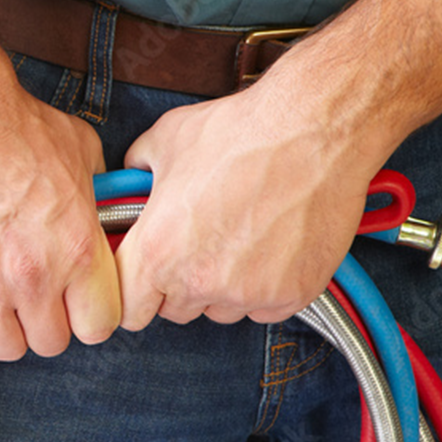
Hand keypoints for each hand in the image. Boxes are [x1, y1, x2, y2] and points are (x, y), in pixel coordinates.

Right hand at [0, 78, 120, 359]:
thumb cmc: (11, 124)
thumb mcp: (81, 153)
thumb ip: (97, 194)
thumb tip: (104, 208)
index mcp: (76, 248)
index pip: (99, 325)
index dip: (90, 317)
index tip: (79, 306)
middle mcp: (33, 275)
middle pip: (51, 343)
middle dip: (47, 325)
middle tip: (37, 301)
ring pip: (5, 348)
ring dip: (6, 331)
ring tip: (1, 305)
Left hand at [115, 78, 378, 328]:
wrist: (313, 130)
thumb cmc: (242, 132)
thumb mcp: (167, 140)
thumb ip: (138, 170)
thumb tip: (132, 179)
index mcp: (158, 252)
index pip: (129, 309)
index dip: (136, 294)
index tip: (147, 281)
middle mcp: (199, 282)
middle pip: (175, 310)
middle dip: (181, 284)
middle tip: (201, 243)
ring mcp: (247, 294)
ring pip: (222, 310)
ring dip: (224, 287)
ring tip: (242, 236)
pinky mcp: (291, 296)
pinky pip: (265, 308)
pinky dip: (266, 287)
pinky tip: (273, 246)